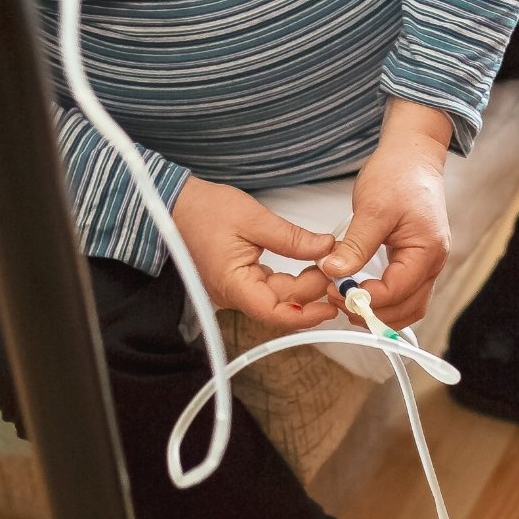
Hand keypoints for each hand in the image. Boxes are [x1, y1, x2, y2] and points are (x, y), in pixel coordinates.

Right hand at [172, 177, 340, 332]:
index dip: (305, 315)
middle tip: (336, 272)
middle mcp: (233, 294)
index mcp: (232, 284)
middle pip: (280, 305)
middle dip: (311, 292)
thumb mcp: (256, 220)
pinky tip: (309, 266)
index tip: (329, 307)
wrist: (181, 204)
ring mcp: (237, 289)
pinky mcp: (241, 280)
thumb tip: (326, 249)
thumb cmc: (206, 211)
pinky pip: (270, 287)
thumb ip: (292, 239)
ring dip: (303, 286)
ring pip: (277, 297)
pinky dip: (291, 279)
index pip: (273, 313)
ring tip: (325, 266)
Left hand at [318, 100, 452, 327]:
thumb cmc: (398, 174)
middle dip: (373, 312)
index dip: (365, 298)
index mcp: (427, 250)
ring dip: (380, 311)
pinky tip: (361, 291)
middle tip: (337, 300)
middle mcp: (433, 262)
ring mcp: (428, 262)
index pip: (396, 292)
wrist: (412, 155)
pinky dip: (385, 299)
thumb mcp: (372, 209)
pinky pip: (406, 291)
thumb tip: (334, 272)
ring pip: (409, 305)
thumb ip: (355, 245)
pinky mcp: (418, 259)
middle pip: (408, 308)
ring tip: (347, 299)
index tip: (335, 290)